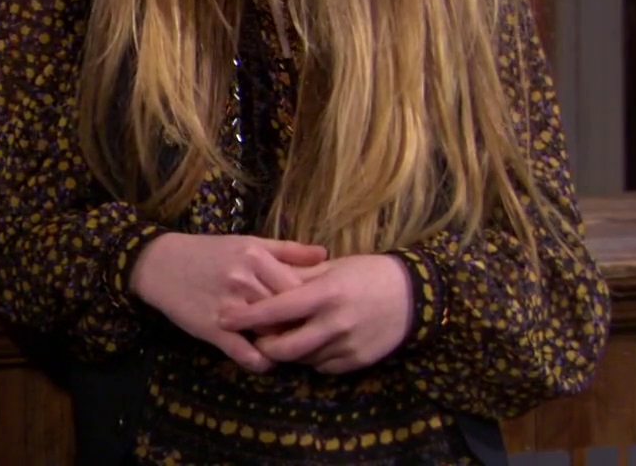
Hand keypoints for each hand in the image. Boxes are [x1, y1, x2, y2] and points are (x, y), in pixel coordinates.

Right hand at [128, 233, 326, 373]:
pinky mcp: (213, 329)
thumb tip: (325, 255)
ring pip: (271, 334)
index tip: (318, 313)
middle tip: (309, 335)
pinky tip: (265, 361)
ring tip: (290, 349)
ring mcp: (229, 307)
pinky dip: (261, 362)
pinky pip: (245, 354)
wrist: (160, 264)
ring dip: (283, 345)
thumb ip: (287, 250)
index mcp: (256, 257)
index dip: (313, 305)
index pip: (301, 289)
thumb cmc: (207, 252)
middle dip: (301, 326)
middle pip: (289, 313)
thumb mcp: (247, 243)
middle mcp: (244, 281)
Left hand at [218, 254, 411, 373]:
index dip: (247, 316)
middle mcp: (334, 322)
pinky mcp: (357, 361)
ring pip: (302, 359)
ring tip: (283, 338)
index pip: (277, 309)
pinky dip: (312, 358)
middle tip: (254, 338)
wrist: (413, 296)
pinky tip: (313, 344)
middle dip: (264, 346)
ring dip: (289, 351)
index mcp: (325, 293)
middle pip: (285, 346)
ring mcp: (347, 345)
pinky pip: (323, 367)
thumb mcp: (331, 269)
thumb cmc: (366, 273)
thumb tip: (260, 279)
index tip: (223, 317)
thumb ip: (296, 276)